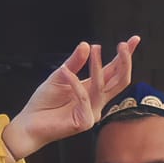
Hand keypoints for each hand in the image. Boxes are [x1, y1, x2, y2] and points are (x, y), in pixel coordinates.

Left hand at [4, 37, 139, 157]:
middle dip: (124, 62)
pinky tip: (65, 72)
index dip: (125, 56)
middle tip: (123, 44)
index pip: (114, 72)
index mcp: (93, 89)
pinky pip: (83, 98)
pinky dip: (74, 83)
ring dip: (98, 66)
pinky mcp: (84, 122)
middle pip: (119, 81)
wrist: (29, 123)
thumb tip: (86, 45)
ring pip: (102, 87)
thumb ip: (74, 62)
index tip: (134, 40)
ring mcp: (92, 113)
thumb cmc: (44, 102)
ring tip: (94, 48)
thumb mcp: (59, 76)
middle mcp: (97, 101)